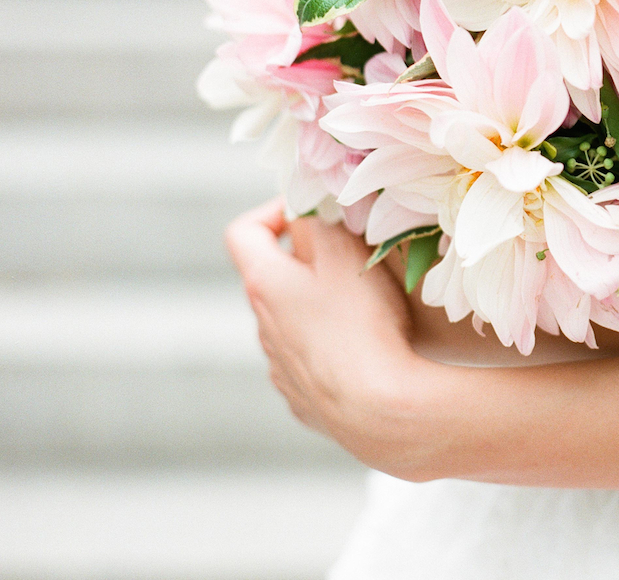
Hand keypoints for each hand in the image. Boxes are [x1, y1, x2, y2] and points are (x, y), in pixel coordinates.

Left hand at [225, 199, 424, 463]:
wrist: (375, 410)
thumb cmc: (359, 324)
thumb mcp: (344, 255)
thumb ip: (321, 221)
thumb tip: (308, 208)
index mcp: (264, 285)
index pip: (243, 232)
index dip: (273, 210)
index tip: (313, 213)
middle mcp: (262, 326)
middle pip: (274, 277)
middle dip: (310, 259)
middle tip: (355, 256)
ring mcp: (280, 366)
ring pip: (293, 319)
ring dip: (321, 304)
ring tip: (368, 306)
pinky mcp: (303, 397)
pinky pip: (311, 359)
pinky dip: (331, 345)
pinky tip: (367, 351)